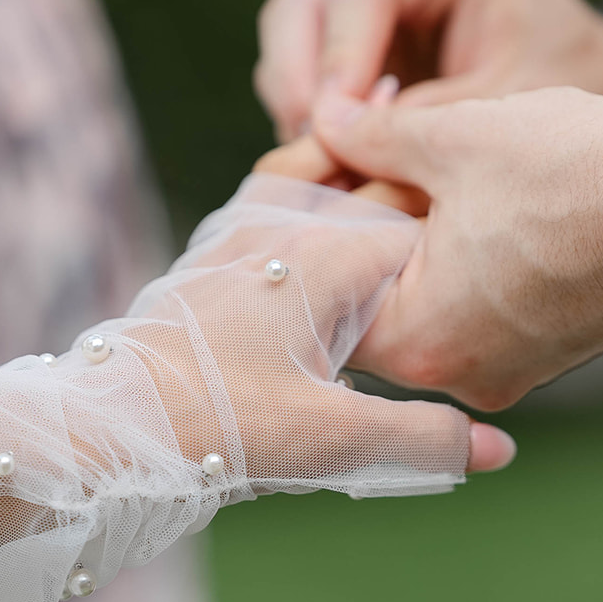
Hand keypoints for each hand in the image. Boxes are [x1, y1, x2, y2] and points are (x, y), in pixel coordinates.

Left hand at [117, 174, 515, 475]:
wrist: (101, 426)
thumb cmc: (213, 429)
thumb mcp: (331, 442)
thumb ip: (422, 439)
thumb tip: (500, 447)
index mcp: (328, 260)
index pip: (422, 231)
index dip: (467, 237)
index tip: (502, 240)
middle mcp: (287, 231)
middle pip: (376, 193)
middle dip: (426, 194)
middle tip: (474, 177)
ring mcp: (243, 237)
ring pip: (322, 179)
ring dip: (365, 175)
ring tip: (408, 154)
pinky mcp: (212, 258)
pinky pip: (274, 195)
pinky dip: (310, 181)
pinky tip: (321, 198)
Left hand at [311, 87, 602, 410]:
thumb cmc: (579, 171)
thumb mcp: (455, 136)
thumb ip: (370, 136)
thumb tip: (322, 118)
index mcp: (423, 340)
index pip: (326, 293)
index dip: (311, 221)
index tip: (311, 167)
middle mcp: (462, 375)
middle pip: (374, 302)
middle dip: (361, 228)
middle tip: (349, 160)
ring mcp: (511, 368)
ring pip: (428, 304)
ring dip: (413, 243)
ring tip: (406, 172)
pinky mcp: (548, 351)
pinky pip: (477, 309)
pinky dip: (462, 262)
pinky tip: (464, 204)